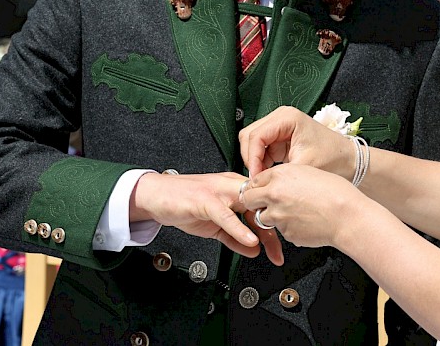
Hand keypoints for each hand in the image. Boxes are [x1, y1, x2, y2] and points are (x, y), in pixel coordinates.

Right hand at [131, 172, 282, 264]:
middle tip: (281, 253)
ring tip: (272, 249)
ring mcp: (219, 191)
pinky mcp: (205, 199)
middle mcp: (232, 186)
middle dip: (275, 229)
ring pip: (248, 208)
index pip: (263, 206)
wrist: (156, 194)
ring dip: (262, 230)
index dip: (275, 225)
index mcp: (237, 189)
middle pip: (261, 206)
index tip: (283, 245)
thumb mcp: (215, 225)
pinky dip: (239, 229)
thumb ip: (235, 237)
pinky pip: (226, 215)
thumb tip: (254, 250)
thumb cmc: (185, 203)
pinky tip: (250, 241)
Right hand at [238, 106, 354, 178]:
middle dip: (251, 158)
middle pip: (249, 135)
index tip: (255, 177)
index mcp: (287, 117)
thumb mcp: (304, 166)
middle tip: (257, 178)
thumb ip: (277, 173)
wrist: (349, 160)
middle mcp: (281, 117)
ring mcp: (279, 126)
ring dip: (255, 160)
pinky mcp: (280, 137)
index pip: (256, 135)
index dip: (252, 158)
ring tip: (263, 178)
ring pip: (252, 141)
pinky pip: (261, 148)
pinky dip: (261, 161)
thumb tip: (257, 182)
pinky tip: (268, 174)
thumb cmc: (333, 158)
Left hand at [242, 164, 360, 248]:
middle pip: (248, 199)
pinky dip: (288, 228)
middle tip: (265, 203)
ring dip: (271, 216)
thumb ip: (286, 176)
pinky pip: (281, 230)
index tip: (261, 189)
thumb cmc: (335, 192)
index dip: (258, 186)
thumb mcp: (308, 171)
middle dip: (254, 202)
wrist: (347, 216)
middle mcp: (274, 194)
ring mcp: (278, 216)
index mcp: (280, 175)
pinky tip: (304, 222)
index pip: (254, 180)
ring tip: (293, 213)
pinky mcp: (286, 233)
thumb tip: (276, 182)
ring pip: (262, 217)